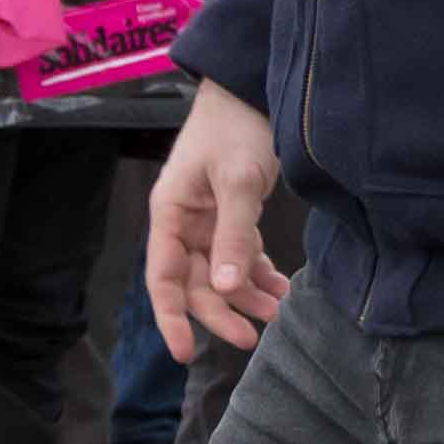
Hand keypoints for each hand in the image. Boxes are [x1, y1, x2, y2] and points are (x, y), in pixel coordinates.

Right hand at [148, 81, 289, 358]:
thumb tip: (227, 290)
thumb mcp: (235, 181)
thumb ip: (232, 236)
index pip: (163, 278)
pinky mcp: (231, 214)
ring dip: (245, 296)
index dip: (172, 318)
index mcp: (170, 214)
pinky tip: (279, 288)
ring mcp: (207, 220)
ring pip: (222, 273)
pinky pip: (241, 255)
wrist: (250, 90)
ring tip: (276, 311)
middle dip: (221, 313)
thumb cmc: (233, 128)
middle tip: (252, 337)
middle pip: (195, 283)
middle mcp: (184, 223)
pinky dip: (258, 273)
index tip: (185, 353)